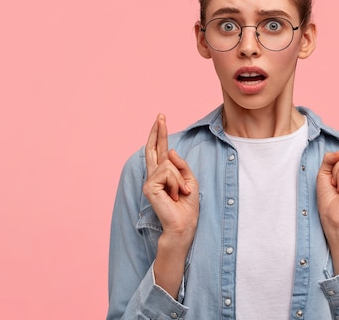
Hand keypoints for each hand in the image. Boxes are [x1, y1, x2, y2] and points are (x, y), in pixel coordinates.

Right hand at [143, 114, 198, 240]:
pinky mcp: (149, 187)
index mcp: (163, 173)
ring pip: (168, 164)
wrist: (184, 223)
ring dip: (180, 179)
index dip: (160, 134)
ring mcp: (149, 181)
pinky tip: (174, 196)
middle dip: (158, 131)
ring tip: (180, 194)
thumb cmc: (187, 204)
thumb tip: (170, 151)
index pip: (160, 150)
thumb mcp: (189, 179)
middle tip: (161, 115)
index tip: (161, 119)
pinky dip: (176, 184)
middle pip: (153, 148)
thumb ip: (180, 164)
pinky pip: (167, 173)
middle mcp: (153, 175)